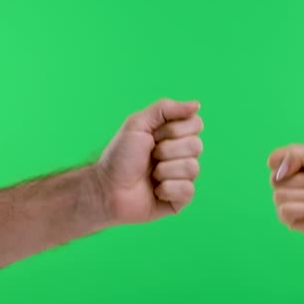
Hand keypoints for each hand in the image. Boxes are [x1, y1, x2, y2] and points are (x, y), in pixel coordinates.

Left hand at [95, 99, 202, 224]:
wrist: (107, 188)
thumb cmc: (119, 157)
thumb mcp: (138, 124)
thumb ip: (166, 108)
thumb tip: (196, 105)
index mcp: (174, 135)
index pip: (196, 124)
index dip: (174, 130)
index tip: (153, 136)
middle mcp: (181, 154)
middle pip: (196, 145)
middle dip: (167, 151)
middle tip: (149, 157)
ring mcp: (182, 177)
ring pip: (192, 168)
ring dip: (164, 171)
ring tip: (150, 175)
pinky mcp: (181, 198)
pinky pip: (188, 190)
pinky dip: (167, 189)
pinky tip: (155, 191)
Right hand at [267, 145, 303, 234]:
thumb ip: (296, 154)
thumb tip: (280, 170)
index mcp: (286, 165)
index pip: (273, 160)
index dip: (288, 163)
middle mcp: (280, 183)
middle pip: (275, 179)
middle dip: (300, 181)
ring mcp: (281, 201)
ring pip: (280, 196)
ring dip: (303, 196)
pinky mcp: (285, 217)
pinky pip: (285, 211)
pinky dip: (302, 209)